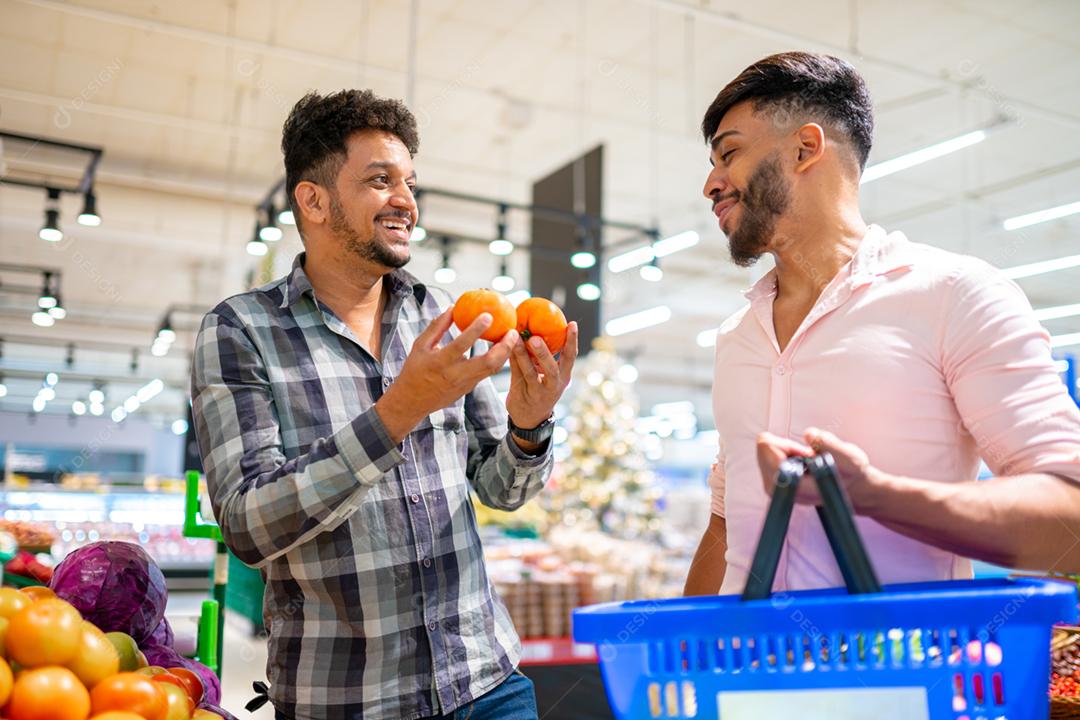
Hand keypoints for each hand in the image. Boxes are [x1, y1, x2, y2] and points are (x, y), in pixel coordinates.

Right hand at [376, 309, 519, 442]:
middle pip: (487, 363)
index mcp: (439, 362)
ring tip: (511, 338)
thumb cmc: (414, 369)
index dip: (475, 331)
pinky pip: (486, 373)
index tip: (488, 316)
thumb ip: (437, 327)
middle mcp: (454, 375)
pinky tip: (501, 348)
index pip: (461, 345)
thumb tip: (453, 308)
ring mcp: (464, 384)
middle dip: (504, 347)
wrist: (412, 402)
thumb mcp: (420, 346)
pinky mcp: (469, 389)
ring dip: (505, 354)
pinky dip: (496, 360)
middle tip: (512, 332)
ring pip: (492, 370)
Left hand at [505, 322, 578, 429]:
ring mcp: (538, 393)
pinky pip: (516, 375)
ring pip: (530, 373)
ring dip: (522, 355)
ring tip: (515, 339)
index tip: (572, 324)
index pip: (570, 357)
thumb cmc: (540, 390)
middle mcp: (553, 385)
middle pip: (551, 369)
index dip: (572, 340)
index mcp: (564, 377)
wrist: (530, 419)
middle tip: (535, 337)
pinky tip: (506, 347)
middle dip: (544, 353)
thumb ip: (545, 358)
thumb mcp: (549, 376)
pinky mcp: (522, 395)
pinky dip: (512, 361)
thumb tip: (537, 327)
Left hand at [757, 428, 877, 507]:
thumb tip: (809, 435)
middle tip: (807, 453)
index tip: (806, 452)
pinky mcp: (774, 481)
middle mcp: (780, 490)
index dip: (788, 446)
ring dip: (785, 448)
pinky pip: (768, 455)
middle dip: (785, 446)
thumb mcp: (849, 457)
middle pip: (764, 451)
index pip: (771, 458)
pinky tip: (801, 458)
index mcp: (795, 488)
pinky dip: (784, 451)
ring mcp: (774, 486)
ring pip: (765, 452)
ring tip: (806, 456)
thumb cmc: (850, 474)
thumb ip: (829, 445)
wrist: (851, 487)